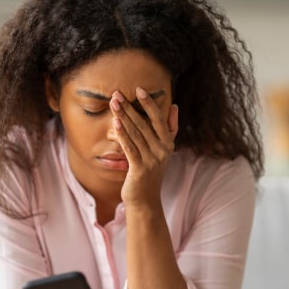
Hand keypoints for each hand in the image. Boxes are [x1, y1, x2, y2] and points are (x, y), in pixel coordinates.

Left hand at [110, 87, 178, 205]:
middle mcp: (162, 150)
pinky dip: (123, 135)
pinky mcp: (140, 169)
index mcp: (168, 143)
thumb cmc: (151, 171)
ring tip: (114, 103)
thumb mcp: (163, 150)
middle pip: (145, 124)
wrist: (145, 199)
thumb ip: (170, 128)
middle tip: (117, 94)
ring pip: (136, 134)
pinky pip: (130, 148)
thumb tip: (174, 107)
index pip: (159, 119)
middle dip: (130, 107)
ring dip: (123, 117)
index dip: (150, 103)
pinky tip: (116, 123)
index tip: (139, 89)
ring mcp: (152, 160)